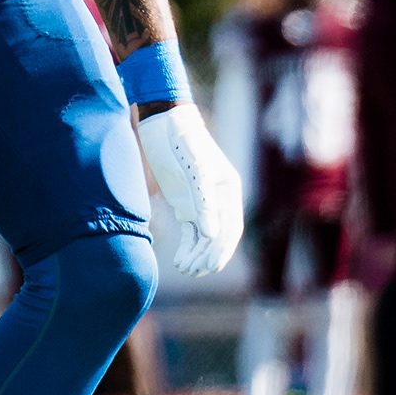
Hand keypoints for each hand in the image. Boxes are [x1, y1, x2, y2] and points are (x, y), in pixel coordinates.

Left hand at [141, 102, 244, 276]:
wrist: (164, 123)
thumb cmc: (183, 140)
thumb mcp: (194, 168)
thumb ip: (203, 200)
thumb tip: (211, 235)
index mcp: (228, 191)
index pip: (231, 227)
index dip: (223, 249)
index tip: (211, 267)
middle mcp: (218, 200)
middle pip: (218, 237)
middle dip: (207, 256)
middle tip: (193, 272)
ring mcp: (201, 204)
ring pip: (204, 238)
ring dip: (196, 255)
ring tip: (184, 269)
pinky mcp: (185, 205)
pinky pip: (191, 233)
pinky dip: (187, 247)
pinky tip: (180, 259)